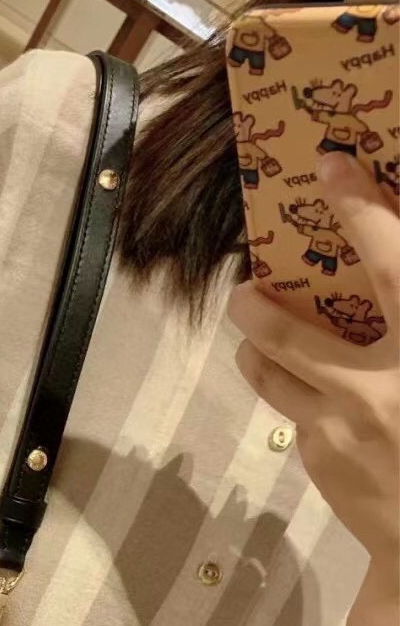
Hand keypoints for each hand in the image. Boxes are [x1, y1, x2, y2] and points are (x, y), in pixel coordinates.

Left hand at [227, 151, 398, 569]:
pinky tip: (300, 384)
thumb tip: (382, 284)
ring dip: (256, 345)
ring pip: (270, 371)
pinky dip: (290, 388)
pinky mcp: (320, 459)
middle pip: (289, 330)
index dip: (362, 211)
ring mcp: (339, 428)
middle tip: (241, 284)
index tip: (332, 166)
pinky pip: (292, 411)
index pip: (392, 265)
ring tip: (253, 330)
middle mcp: (377, 386)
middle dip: (256, 302)